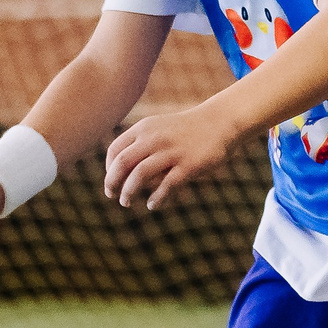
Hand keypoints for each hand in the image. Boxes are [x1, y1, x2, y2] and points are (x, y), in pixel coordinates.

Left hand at [104, 105, 236, 210]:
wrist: (219, 122)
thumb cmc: (186, 131)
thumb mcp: (159, 129)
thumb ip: (141, 144)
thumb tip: (122, 172)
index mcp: (144, 128)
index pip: (115, 150)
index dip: (108, 169)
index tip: (112, 181)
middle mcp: (154, 138)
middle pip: (122, 162)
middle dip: (112, 182)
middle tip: (111, 195)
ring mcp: (172, 152)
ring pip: (139, 175)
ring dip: (128, 192)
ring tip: (126, 202)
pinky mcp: (189, 165)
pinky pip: (166, 186)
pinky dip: (156, 198)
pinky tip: (152, 205)